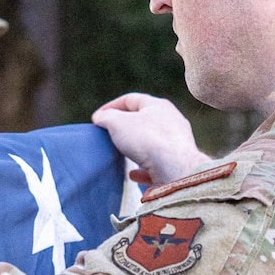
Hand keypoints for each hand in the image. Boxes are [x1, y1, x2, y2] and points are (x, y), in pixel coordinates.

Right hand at [92, 93, 212, 186]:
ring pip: (152, 143)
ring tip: (122, 154)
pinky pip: (157, 164)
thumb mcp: (118, 123)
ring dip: (136, 148)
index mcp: (158, 105)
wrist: (175, 168)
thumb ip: (107, 118)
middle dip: (125, 127)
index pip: (131, 99)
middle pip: (144, 120)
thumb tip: (101, 118)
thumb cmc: (148, 140)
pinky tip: (134, 174)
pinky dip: (143, 168)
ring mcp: (177, 143)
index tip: (97, 118)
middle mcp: (172, 121)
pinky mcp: (177, 164)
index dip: (111, 106)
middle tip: (109, 135)